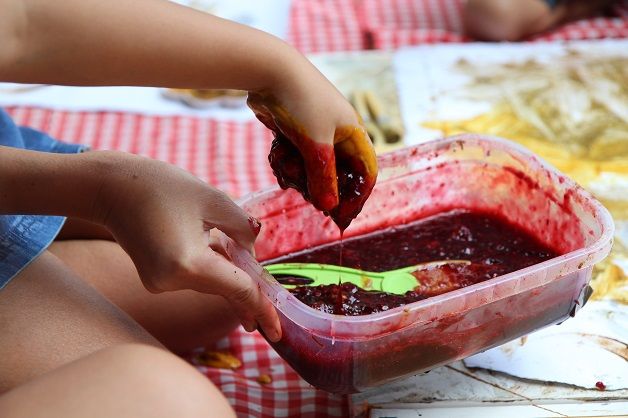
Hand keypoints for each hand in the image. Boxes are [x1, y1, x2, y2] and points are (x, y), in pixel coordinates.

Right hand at [93, 152, 280, 340]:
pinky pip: (195, 277)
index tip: (278, 331)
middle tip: (272, 302)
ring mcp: (159, 285)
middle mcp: (171, 282)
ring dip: (227, 267)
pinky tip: (204, 237)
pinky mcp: (155, 281)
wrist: (111, 187)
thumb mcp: (216, 200)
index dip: (263, 307)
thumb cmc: (163, 186)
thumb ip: (243, 232)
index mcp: (188, 264)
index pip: (238, 290)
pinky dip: (209, 266)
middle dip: (248, 286)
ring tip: (216, 229)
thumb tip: (254, 261)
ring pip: (211, 282)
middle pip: (224, 288)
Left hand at [247, 61, 377, 229]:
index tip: (341, 219)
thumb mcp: (315, 144)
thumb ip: (323, 178)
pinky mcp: (294, 134)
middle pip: (337, 176)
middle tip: (309, 199)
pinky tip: (277, 155)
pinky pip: (295, 159)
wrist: (268, 71)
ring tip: (285, 165)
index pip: (366, 174)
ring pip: (313, 170)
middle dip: (321, 187)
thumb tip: (329, 207)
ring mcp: (315, 134)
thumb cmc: (301, 103)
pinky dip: (286, 162)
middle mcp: (338, 135)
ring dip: (299, 174)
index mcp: (354, 134)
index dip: (357, 198)